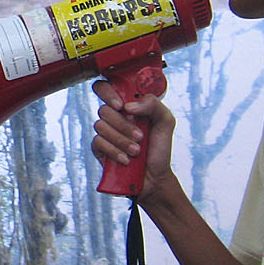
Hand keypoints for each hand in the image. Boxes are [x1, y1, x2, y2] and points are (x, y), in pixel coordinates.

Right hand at [90, 80, 176, 203]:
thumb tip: (129, 105)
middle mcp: (114, 116)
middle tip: (140, 136)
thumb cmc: (159, 148)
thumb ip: (153, 104)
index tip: (122, 106)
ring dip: (122, 140)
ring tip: (136, 151)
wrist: (155, 176)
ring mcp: (105, 132)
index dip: (108, 93)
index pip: (106, 88)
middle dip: (123, 125)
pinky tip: (126, 159)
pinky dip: (114, 151)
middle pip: (104, 109)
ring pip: (100, 126)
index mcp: (127, 105)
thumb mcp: (165, 121)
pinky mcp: (99, 148)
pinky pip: (98, 142)